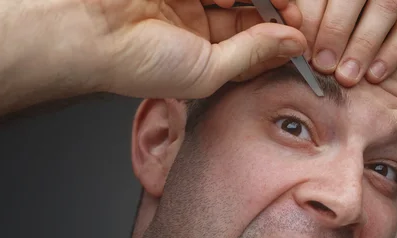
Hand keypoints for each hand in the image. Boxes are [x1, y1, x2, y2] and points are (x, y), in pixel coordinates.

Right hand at [85, 0, 306, 97]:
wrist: (94, 33)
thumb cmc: (142, 64)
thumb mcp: (208, 72)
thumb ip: (251, 55)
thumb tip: (293, 45)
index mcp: (205, 51)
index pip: (253, 40)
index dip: (280, 36)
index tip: (302, 36)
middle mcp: (199, 21)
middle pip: (251, 9)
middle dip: (278, 10)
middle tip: (297, 12)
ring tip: (275, 3)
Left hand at [296, 0, 396, 85]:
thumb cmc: (357, 7)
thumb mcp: (333, 6)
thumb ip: (312, 16)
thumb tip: (290, 44)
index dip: (310, 19)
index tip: (301, 50)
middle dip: (334, 32)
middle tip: (322, 66)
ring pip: (385, 7)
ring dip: (363, 46)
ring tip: (347, 77)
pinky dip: (392, 52)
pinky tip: (375, 75)